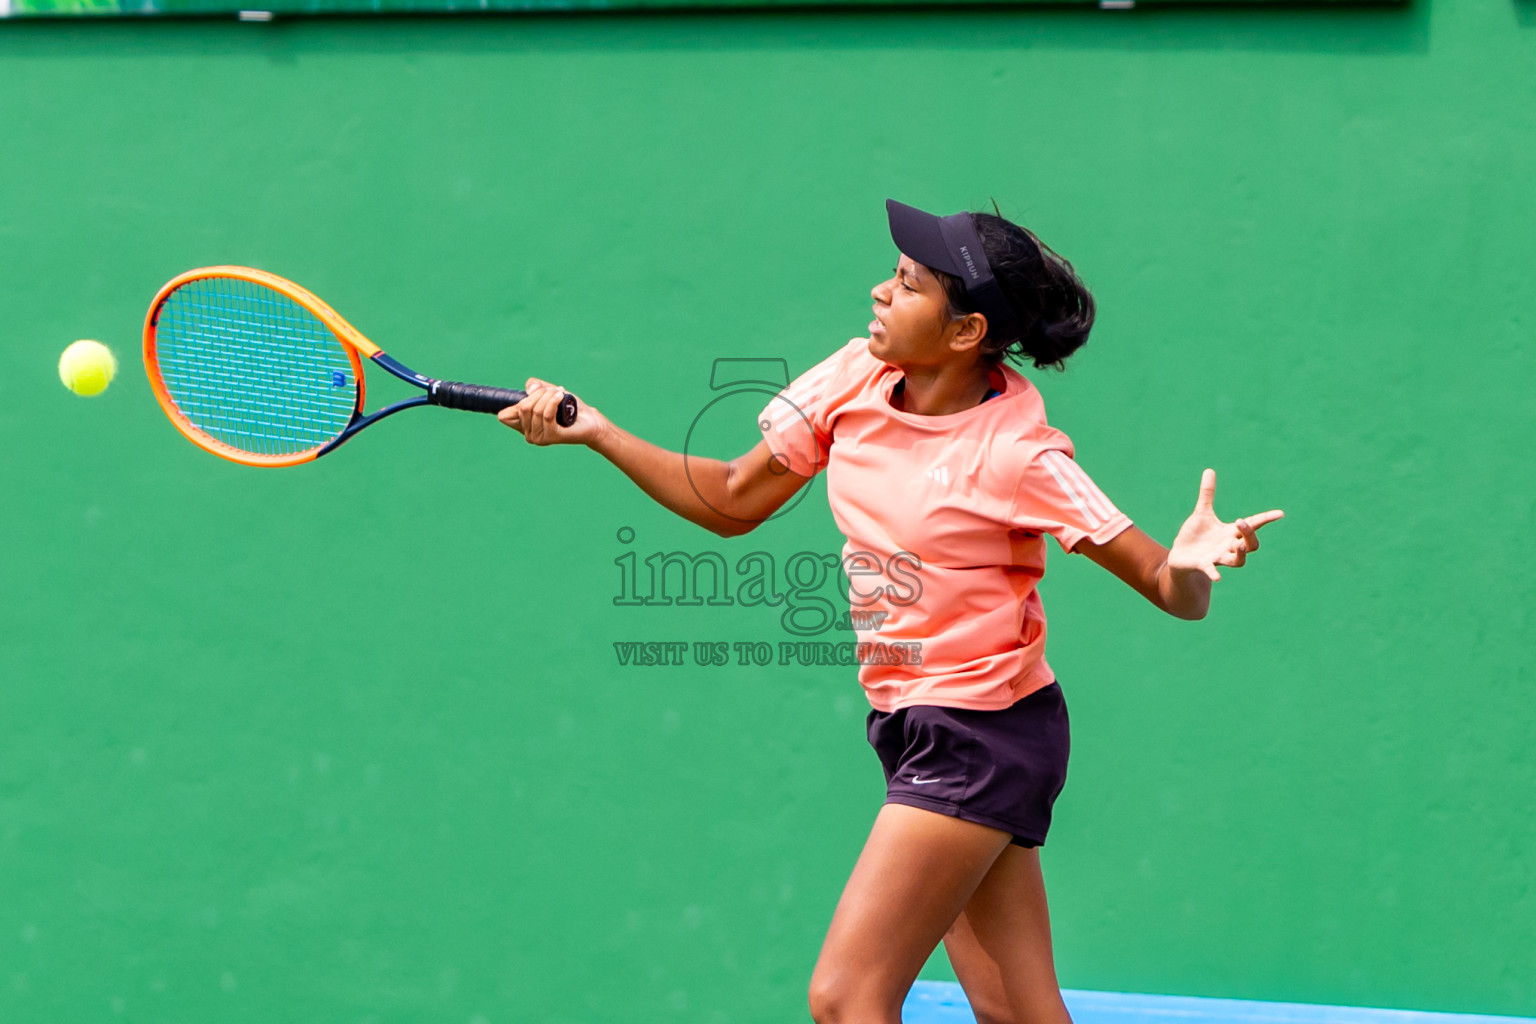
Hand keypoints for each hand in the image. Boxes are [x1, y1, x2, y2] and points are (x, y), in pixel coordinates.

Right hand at [497, 377, 608, 446]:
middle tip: (553, 391)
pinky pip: (547, 414)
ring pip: (536, 409)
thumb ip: (535, 387)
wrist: (589, 420)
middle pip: (523, 407)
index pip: (504, 416)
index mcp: (523, 426)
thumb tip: (530, 388)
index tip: (532, 394)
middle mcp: (528, 435)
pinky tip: (561, 396)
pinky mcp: (551, 437)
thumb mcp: (548, 392)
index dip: (515, 403)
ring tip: (560, 393)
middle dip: (538, 394)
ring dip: (549, 396)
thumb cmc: (568, 407)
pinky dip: (553, 401)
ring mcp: (539, 438)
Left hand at [1167, 469, 1283, 581]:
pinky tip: (1216, 577)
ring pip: (1238, 561)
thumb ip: (1208, 494)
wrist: (1180, 556)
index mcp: (1230, 533)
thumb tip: (1209, 470)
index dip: (1265, 519)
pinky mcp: (1204, 565)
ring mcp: (1217, 558)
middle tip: (1240, 523)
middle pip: (1250, 545)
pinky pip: (1212, 570)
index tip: (1279, 513)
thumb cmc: (1194, 535)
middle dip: (1249, 534)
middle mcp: (1228, 547)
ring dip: (1240, 553)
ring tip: (1237, 544)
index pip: (1253, 525)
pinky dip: (1214, 572)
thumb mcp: (1202, 513)